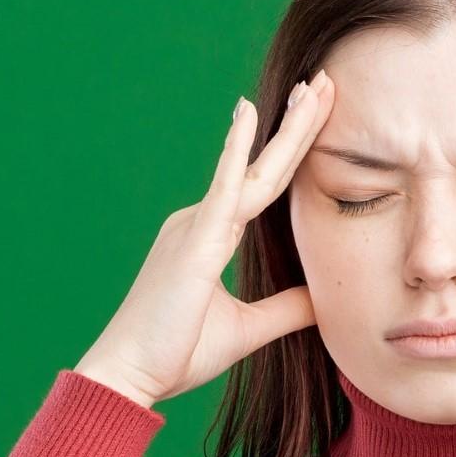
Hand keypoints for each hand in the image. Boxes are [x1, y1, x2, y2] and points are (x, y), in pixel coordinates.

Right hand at [75, 70, 337, 406]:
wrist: (130, 374)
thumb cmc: (177, 353)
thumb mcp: (247, 329)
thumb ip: (285, 309)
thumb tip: (324, 298)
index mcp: (210, 236)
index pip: (265, 185)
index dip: (293, 149)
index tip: (318, 113)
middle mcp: (201, 220)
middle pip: (263, 166)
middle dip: (297, 124)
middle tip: (324, 82)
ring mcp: (195, 225)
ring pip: (254, 170)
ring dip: (286, 129)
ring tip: (313, 88)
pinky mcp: (193, 240)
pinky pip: (223, 188)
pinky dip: (237, 151)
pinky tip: (249, 114)